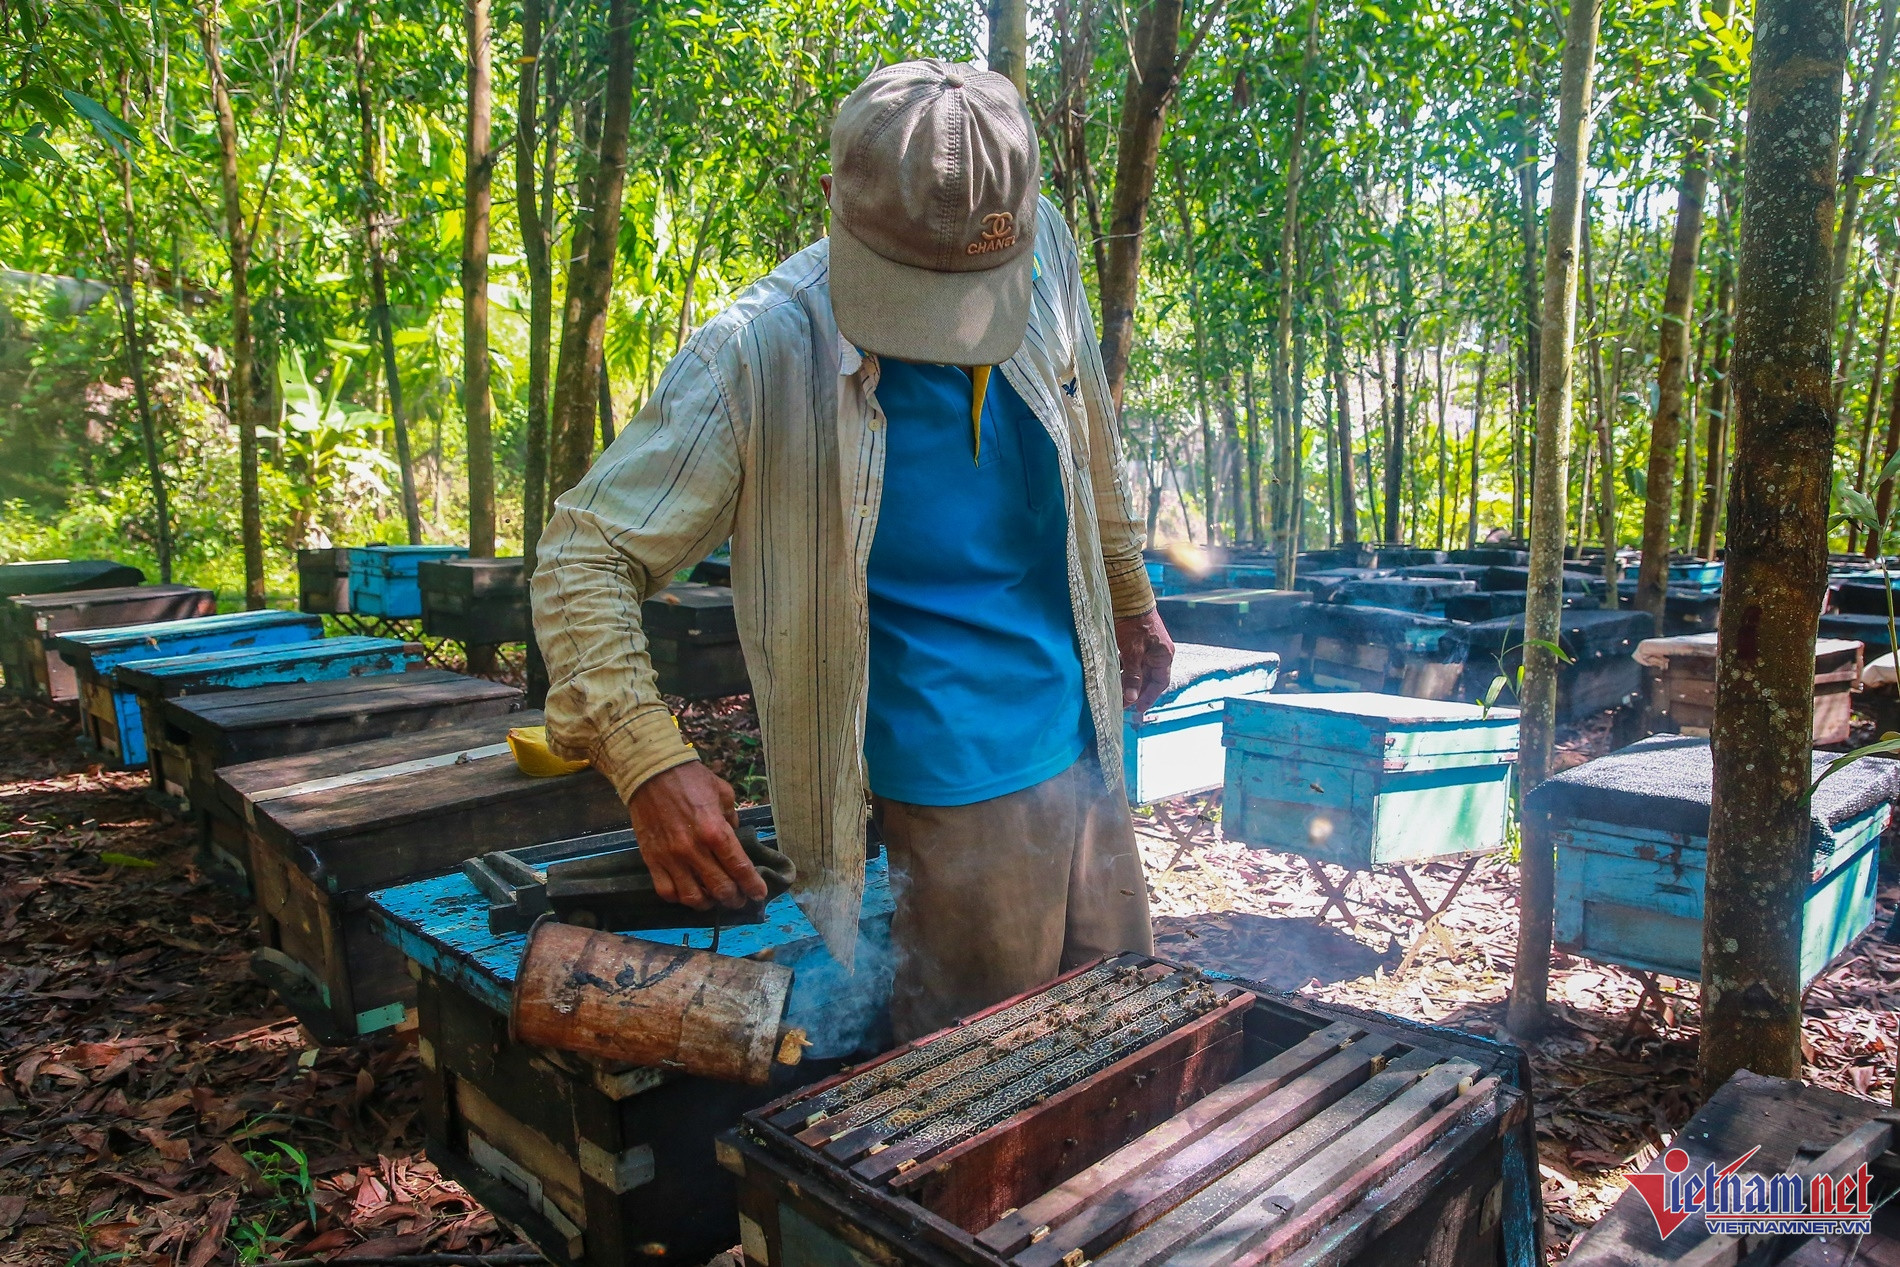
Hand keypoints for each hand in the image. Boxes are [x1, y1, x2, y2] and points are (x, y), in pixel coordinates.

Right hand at [627, 762, 767, 910]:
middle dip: (734, 898)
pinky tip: (688, 892)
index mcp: (715, 831)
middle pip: (719, 888)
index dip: (752, 886)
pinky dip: (680, 898)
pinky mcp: (652, 860)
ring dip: (708, 903)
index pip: (739, 868)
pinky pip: (667, 891)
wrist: (650, 772)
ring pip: (693, 897)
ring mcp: (671, 858)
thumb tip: (734, 834)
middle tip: (739, 899)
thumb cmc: (690, 778)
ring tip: (714, 900)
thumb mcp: (722, 792)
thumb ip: (731, 817)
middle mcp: (694, 850)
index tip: (758, 894)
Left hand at [1116, 608, 1174, 719]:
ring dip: (1128, 681)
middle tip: (1122, 704)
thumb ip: (1133, 675)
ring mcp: (1147, 646)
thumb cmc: (1133, 623)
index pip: (1159, 683)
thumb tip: (1131, 698)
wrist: (1127, 596)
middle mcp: (1158, 652)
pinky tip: (1112, 675)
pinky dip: (1123, 669)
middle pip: (1148, 678)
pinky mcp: (1135, 641)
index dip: (1149, 697)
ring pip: (1138, 669)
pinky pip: (1131, 660)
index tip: (1137, 709)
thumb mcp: (1133, 652)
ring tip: (1115, 693)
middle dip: (1136, 691)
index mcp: (1164, 655)